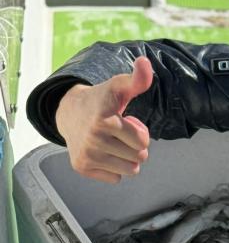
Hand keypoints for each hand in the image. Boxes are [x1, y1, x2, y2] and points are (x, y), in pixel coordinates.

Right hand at [55, 56, 152, 183]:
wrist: (70, 112)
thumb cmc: (101, 101)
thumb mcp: (119, 87)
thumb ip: (137, 79)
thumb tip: (145, 63)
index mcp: (105, 118)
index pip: (143, 141)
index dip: (140, 133)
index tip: (127, 122)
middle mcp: (93, 138)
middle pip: (139, 157)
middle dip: (135, 146)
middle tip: (119, 134)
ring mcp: (87, 155)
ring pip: (130, 170)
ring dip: (127, 159)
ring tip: (114, 143)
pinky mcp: (82, 167)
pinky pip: (116, 179)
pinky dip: (114, 169)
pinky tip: (104, 153)